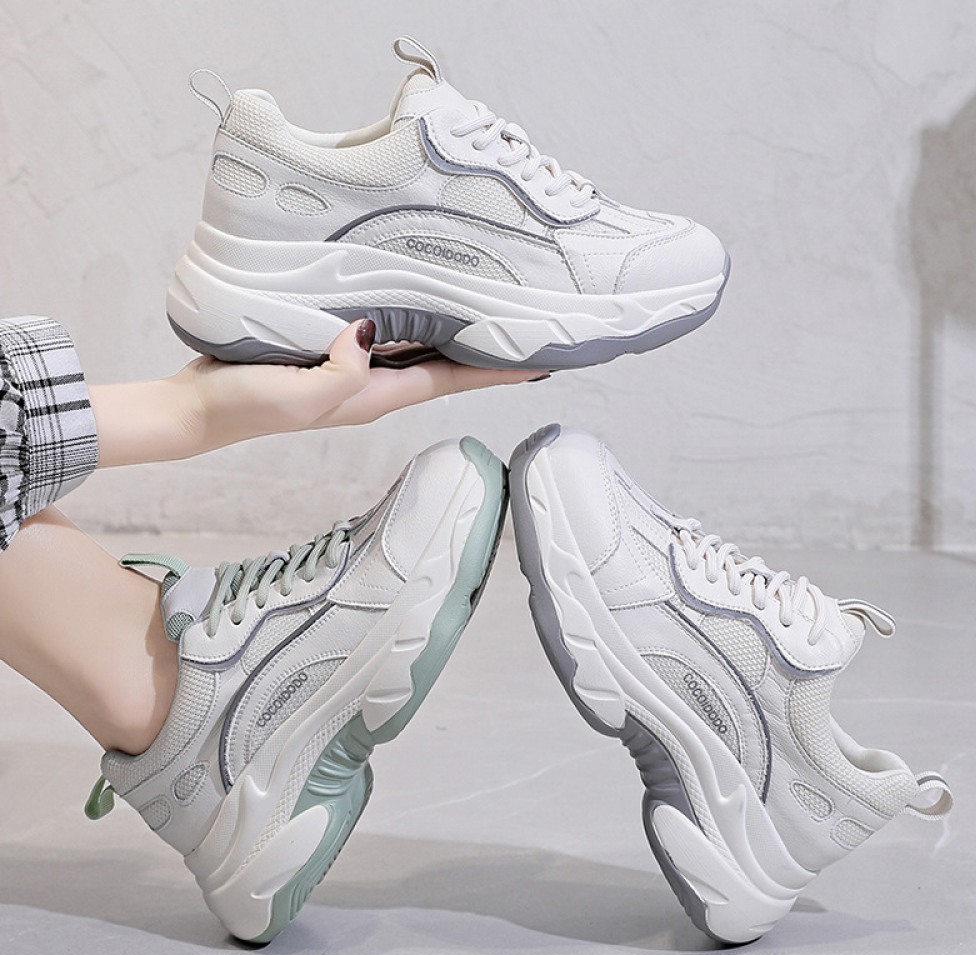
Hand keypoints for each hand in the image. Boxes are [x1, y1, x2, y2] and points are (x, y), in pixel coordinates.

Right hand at [92, 319, 546, 466]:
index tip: (544, 359)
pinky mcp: (328, 348)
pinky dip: (408, 313)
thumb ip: (340, 376)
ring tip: (489, 307)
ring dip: (454, 329)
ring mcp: (352, 367)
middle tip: (529, 324)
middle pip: (446, 362)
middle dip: (489, 350)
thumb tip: (371, 336)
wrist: (199, 409)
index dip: (498, 370)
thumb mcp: (298, 398)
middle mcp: (374, 382)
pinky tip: (415, 293)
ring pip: (418, 343)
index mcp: (376, 395)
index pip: (453, 379)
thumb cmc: (246, 406)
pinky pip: (382, 328)